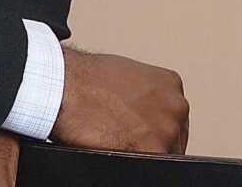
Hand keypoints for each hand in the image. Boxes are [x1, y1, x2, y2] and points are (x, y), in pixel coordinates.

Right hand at [51, 48, 188, 153]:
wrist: (66, 84)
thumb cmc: (88, 77)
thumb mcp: (128, 75)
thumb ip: (147, 95)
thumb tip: (146, 113)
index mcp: (171, 84)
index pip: (174, 118)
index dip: (155, 127)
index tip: (142, 130)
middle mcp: (175, 105)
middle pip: (173, 138)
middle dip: (151, 140)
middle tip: (125, 134)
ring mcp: (167, 129)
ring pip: (162, 154)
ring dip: (142, 151)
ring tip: (115, 138)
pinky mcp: (153, 150)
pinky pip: (149, 167)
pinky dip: (132, 160)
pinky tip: (113, 146)